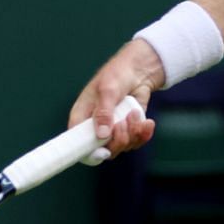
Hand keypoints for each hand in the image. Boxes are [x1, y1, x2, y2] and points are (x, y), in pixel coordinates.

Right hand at [68, 37, 163, 156]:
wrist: (140, 70)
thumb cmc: (117, 75)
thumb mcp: (107, 90)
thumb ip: (103, 112)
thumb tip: (102, 135)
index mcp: (82, 118)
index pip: (77, 144)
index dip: (87, 153)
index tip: (103, 152)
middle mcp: (95, 127)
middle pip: (103, 150)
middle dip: (118, 140)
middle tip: (124, 123)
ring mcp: (113, 130)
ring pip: (121, 147)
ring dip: (132, 134)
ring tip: (134, 114)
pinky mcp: (129, 129)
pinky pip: (136, 142)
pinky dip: (143, 134)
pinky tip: (147, 122)